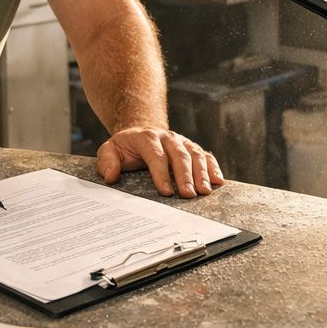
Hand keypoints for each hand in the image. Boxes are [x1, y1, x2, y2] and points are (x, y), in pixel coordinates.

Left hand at [96, 127, 224, 197]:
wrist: (141, 132)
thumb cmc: (125, 147)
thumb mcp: (109, 150)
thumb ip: (107, 161)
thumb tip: (112, 175)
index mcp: (147, 138)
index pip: (156, 156)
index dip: (161, 174)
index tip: (166, 191)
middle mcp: (168, 137)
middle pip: (179, 155)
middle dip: (185, 176)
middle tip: (189, 195)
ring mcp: (182, 142)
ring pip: (196, 155)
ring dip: (202, 174)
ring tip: (205, 191)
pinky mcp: (192, 148)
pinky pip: (206, 156)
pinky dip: (214, 168)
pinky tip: (219, 181)